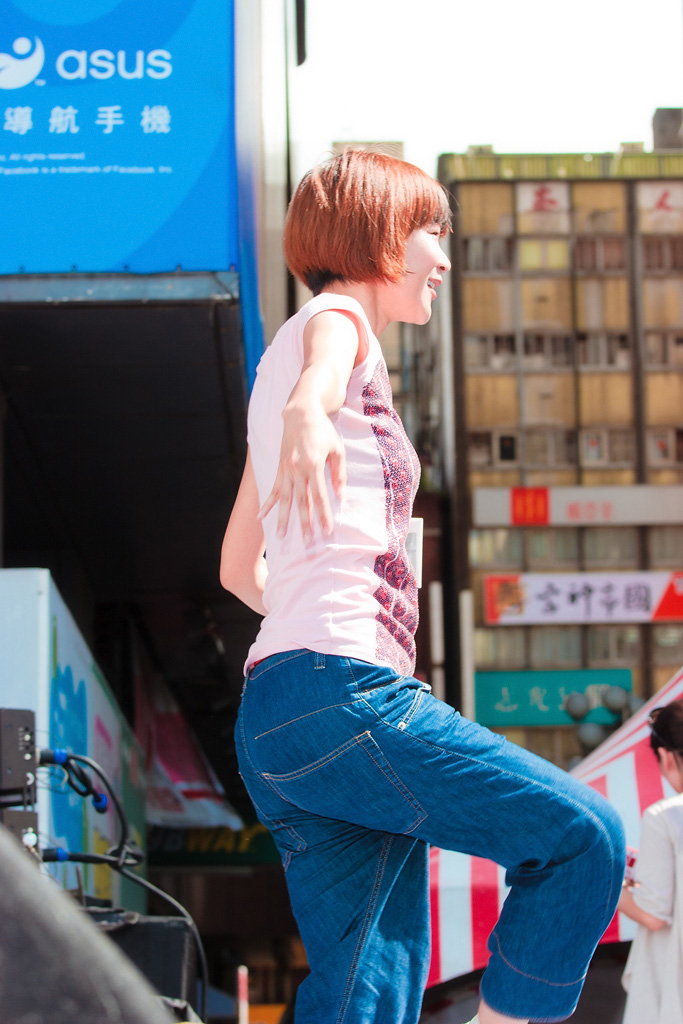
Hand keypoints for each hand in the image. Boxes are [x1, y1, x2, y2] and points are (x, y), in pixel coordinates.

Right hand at [258, 405, 345, 541]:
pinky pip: (272, 489)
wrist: (301, 412)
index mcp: (314, 464)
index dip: (323, 515)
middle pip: (301, 502)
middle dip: (304, 524)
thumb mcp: (337, 449)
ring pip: (284, 499)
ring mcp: (286, 469)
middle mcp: (297, 469)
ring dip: (283, 519)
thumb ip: (339, 474)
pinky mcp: (279, 468)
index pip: (319, 496)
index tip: (327, 531)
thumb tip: (340, 497)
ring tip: (281, 537)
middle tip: (307, 543)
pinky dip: (267, 504)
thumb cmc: (323, 430)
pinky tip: (261, 518)